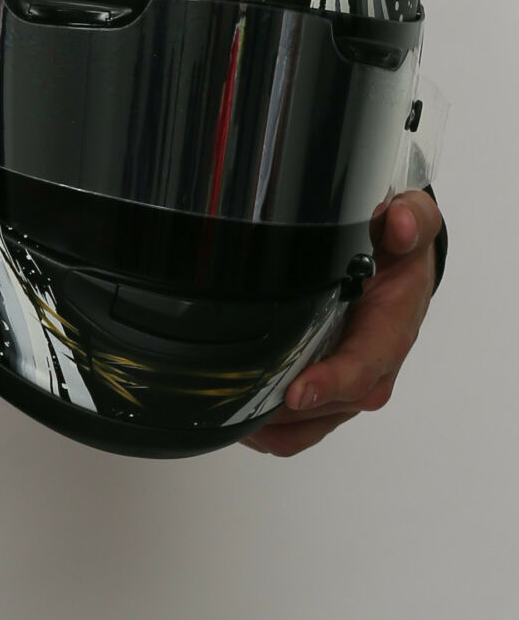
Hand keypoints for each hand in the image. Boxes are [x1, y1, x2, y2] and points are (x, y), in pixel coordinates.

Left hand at [242, 189, 441, 455]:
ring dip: (282, 426)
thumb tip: (398, 225)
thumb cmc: (401, 248)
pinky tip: (244, 425)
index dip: (332, 381)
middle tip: (245, 403)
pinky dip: (280, 430)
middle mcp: (373, 364)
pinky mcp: (332, 383)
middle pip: (335, 402)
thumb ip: (410, 219)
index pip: (364, 365)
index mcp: (391, 328)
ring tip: (236, 423)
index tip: (297, 390)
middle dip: (293, 409)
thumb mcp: (412, 222)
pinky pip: (310, 423)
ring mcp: (351, 379)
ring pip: (319, 420)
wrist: (403, 264)